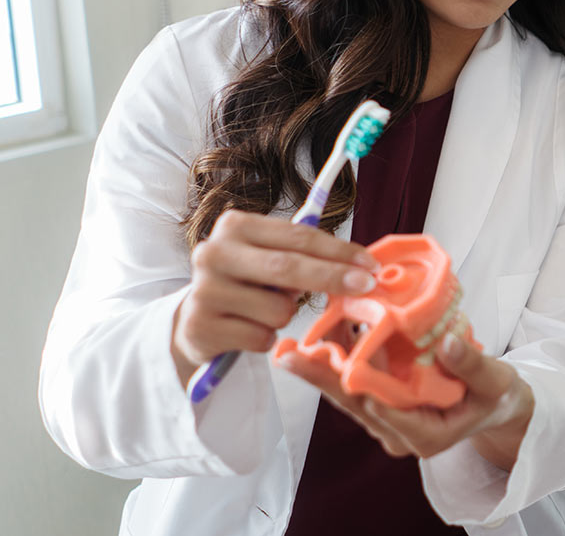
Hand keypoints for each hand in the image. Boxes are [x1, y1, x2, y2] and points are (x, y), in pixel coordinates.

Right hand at [170, 210, 379, 386]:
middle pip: (288, 267)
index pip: (298, 236)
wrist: (194, 320)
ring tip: (263, 311)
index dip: (339, 251)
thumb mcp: (267, 258)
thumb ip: (302, 254)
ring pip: (278, 309)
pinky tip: (247, 329)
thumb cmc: (246, 284)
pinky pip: (261, 338)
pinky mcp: (200, 327)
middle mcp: (212, 253)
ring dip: (284, 315)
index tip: (370, 264)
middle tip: (366, 286)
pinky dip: (265, 338)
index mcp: (234, 226)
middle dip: (333, 277)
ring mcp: (203, 290)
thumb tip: (359, 264)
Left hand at [277, 333, 535, 468]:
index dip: (363, 388)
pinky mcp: (382, 406)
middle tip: (290, 356)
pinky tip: (320, 336)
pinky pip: (356, 383)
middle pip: (356, 403)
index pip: (389, 413)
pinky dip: (339, 359)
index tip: (341, 366)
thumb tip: (447, 343)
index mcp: (426, 436)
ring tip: (293, 344)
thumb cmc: (497, 396)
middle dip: (322, 377)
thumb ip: (471, 366)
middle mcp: (400, 434)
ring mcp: (388, 422)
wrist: (495, 405)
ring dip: (322, 367)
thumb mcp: (495, 381)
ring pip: (349, 394)